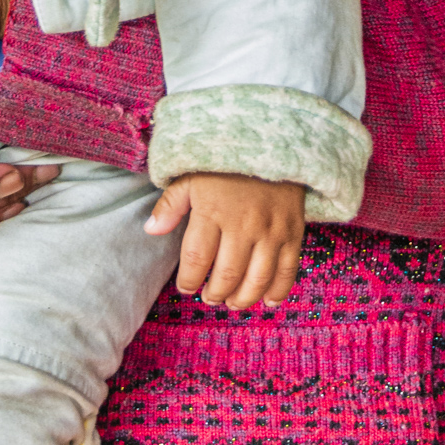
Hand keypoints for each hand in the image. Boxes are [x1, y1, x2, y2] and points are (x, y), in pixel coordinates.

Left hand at [146, 172, 305, 307]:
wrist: (272, 142)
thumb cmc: (225, 164)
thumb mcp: (191, 176)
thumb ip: (171, 205)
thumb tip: (151, 231)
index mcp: (213, 210)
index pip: (197, 259)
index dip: (189, 280)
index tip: (186, 287)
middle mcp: (243, 224)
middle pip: (227, 275)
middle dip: (215, 294)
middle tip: (209, 298)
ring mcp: (271, 230)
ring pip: (256, 279)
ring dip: (242, 298)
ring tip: (232, 302)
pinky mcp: (293, 231)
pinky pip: (287, 270)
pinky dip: (278, 291)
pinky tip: (267, 301)